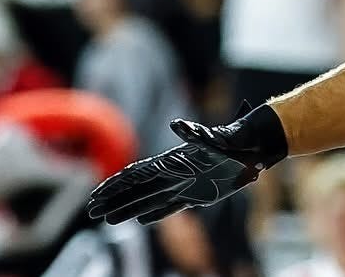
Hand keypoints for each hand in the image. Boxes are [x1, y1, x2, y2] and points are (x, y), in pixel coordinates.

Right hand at [87, 107, 287, 225]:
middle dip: (113, 200)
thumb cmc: (234, 140)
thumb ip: (196, 134)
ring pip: (148, 200)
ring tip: (106, 220)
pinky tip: (141, 221)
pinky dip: (154, 214)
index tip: (97, 195)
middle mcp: (173, 174)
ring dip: (127, 210)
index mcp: (172, 162)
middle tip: (91, 212)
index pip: (137, 176)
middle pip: (136, 190)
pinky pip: (170, 207)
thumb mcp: (215, 136)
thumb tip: (177, 125)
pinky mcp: (197, 194)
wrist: (253, 145)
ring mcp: (183, 184)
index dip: (116, 186)